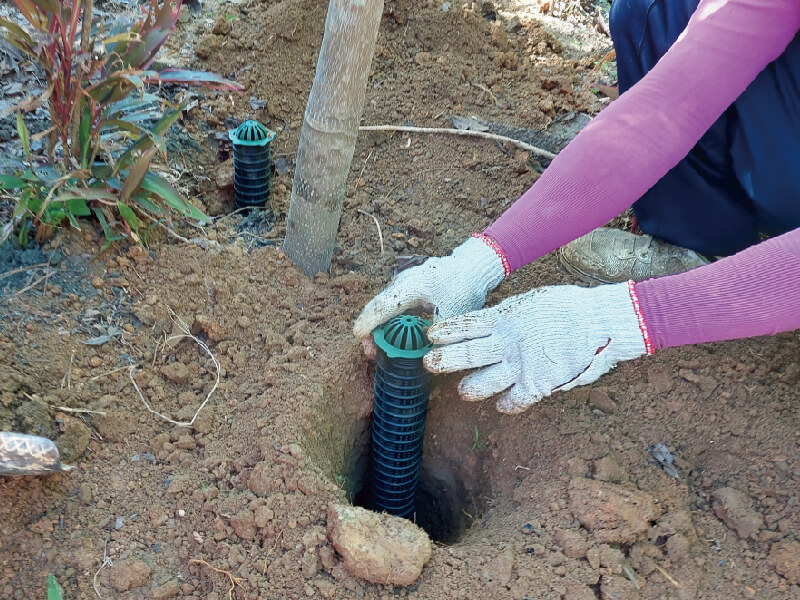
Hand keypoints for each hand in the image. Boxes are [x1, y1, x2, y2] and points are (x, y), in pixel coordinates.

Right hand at [353, 235, 506, 338]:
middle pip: (377, 306)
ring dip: (378, 326)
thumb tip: (429, 360)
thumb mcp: (455, 314)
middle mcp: (402, 281)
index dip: (369, 322)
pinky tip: (391, 337)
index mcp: (412, 285)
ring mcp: (403, 283)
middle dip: (370, 329)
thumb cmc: (464, 287)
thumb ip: (440, 335)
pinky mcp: (406, 287)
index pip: (383, 305)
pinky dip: (387, 321)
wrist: (471, 266)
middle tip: (369, 352)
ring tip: (377, 349)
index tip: (358, 336)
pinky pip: (391, 305)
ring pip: (383, 306)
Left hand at [423, 282, 648, 412]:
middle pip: (467, 353)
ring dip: (471, 387)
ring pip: (484, 382)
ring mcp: (520, 365)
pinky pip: (516, 400)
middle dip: (445, 360)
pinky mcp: (538, 384)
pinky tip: (502, 406)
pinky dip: (508, 404)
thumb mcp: (530, 303)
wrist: (600, 320)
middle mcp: (507, 343)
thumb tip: (492, 325)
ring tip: (462, 391)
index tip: (431, 336)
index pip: (466, 325)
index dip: (447, 332)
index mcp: (504, 319)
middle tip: (430, 363)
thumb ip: (509, 318)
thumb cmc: (568, 307)